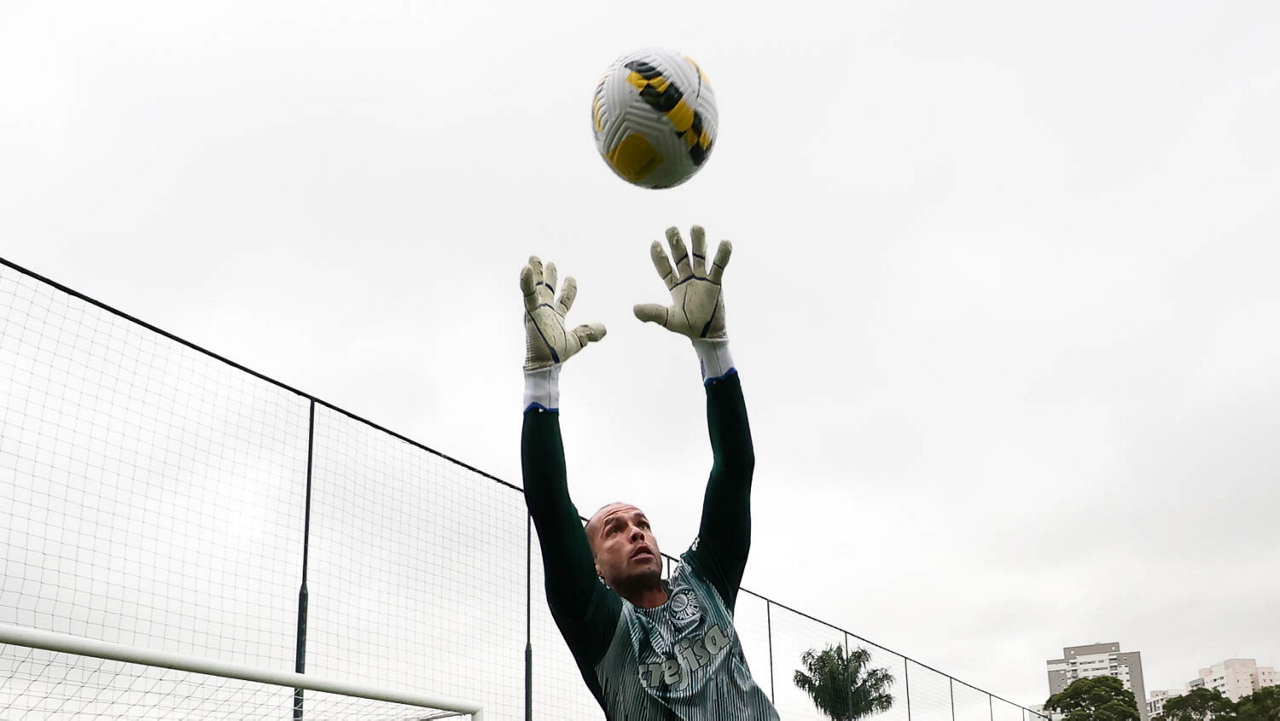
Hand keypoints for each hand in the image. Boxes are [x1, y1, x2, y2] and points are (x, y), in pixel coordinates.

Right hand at [521, 256, 605, 371]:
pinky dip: (527, 281)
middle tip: (549, 262)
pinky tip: (526, 268)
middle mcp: (546, 312)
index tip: (571, 278)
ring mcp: (537, 311)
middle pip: (547, 290)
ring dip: (535, 273)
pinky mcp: (531, 312)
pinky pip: (528, 294)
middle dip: (547, 276)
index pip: (564, 300)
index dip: (568, 289)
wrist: (547, 364)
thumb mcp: (578, 340)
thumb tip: (605, 328)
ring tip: (533, 258)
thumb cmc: (557, 354)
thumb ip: (589, 332)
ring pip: (536, 288)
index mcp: (556, 318)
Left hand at [634, 226, 731, 339]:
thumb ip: (653, 313)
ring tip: (696, 227)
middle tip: (671, 228)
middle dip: (676, 243)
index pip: (665, 268)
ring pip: (699, 256)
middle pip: (681, 256)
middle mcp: (687, 278)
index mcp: (674, 285)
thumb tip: (634, 309)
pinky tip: (725, 242)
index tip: (654, 243)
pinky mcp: (716, 283)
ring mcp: (702, 278)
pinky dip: (723, 255)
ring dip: (698, 243)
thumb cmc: (687, 326)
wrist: (707, 334)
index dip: (659, 257)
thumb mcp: (668, 320)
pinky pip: (719, 266)